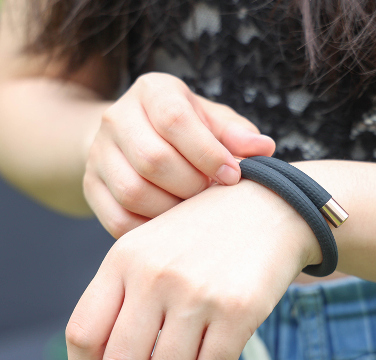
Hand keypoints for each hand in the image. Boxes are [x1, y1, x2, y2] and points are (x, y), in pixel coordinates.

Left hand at [67, 180, 320, 359]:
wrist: (267, 205)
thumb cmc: (205, 236)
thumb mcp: (152, 248)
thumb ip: (124, 296)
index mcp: (124, 258)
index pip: (83, 333)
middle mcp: (154, 275)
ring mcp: (196, 292)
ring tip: (195, 341)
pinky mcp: (237, 309)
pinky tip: (224, 334)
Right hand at [84, 72, 275, 237]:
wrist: (131, 138)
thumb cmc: (184, 131)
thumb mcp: (210, 121)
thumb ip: (235, 134)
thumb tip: (264, 149)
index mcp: (152, 92)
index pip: (175, 120)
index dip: (208, 153)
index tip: (232, 176)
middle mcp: (117, 118)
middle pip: (153, 160)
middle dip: (192, 186)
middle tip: (211, 194)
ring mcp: (98, 154)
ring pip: (133, 192)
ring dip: (172, 209)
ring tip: (193, 210)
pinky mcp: (91, 187)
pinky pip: (118, 219)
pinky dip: (150, 230)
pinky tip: (172, 225)